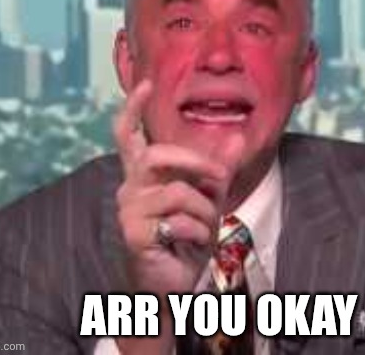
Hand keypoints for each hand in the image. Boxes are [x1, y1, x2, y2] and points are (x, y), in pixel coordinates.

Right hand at [113, 79, 244, 304]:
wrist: (174, 281)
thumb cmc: (186, 236)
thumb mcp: (208, 199)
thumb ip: (218, 170)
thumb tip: (237, 136)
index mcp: (143, 175)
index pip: (127, 135)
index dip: (133, 109)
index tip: (146, 83)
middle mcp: (129, 187)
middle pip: (155, 155)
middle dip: (194, 162)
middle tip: (220, 175)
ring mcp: (128, 210)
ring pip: (176, 192)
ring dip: (204, 210)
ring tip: (206, 229)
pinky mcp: (133, 234)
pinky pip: (178, 221)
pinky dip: (197, 233)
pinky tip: (191, 246)